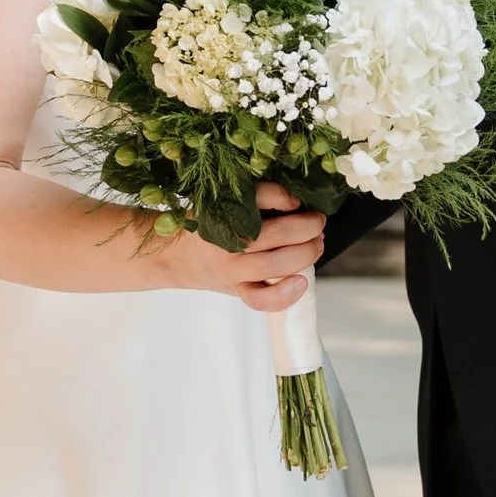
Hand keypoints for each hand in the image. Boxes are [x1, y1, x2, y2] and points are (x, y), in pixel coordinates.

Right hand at [159, 180, 327, 314]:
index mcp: (222, 213)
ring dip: (305, 253)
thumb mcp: (221, 202)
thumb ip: (255, 197)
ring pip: (274, 265)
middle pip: (275, 235)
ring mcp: (232, 270)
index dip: (282, 196)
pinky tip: (301, 282)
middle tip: (317, 222)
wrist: (178, 258)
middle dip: (307, 227)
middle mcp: (226, 242)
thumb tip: (295, 202)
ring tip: (317, 244)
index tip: (296, 200)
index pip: (257, 198)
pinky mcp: (238, 291)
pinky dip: (285, 294)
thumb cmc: (208, 227)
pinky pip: (262, 300)